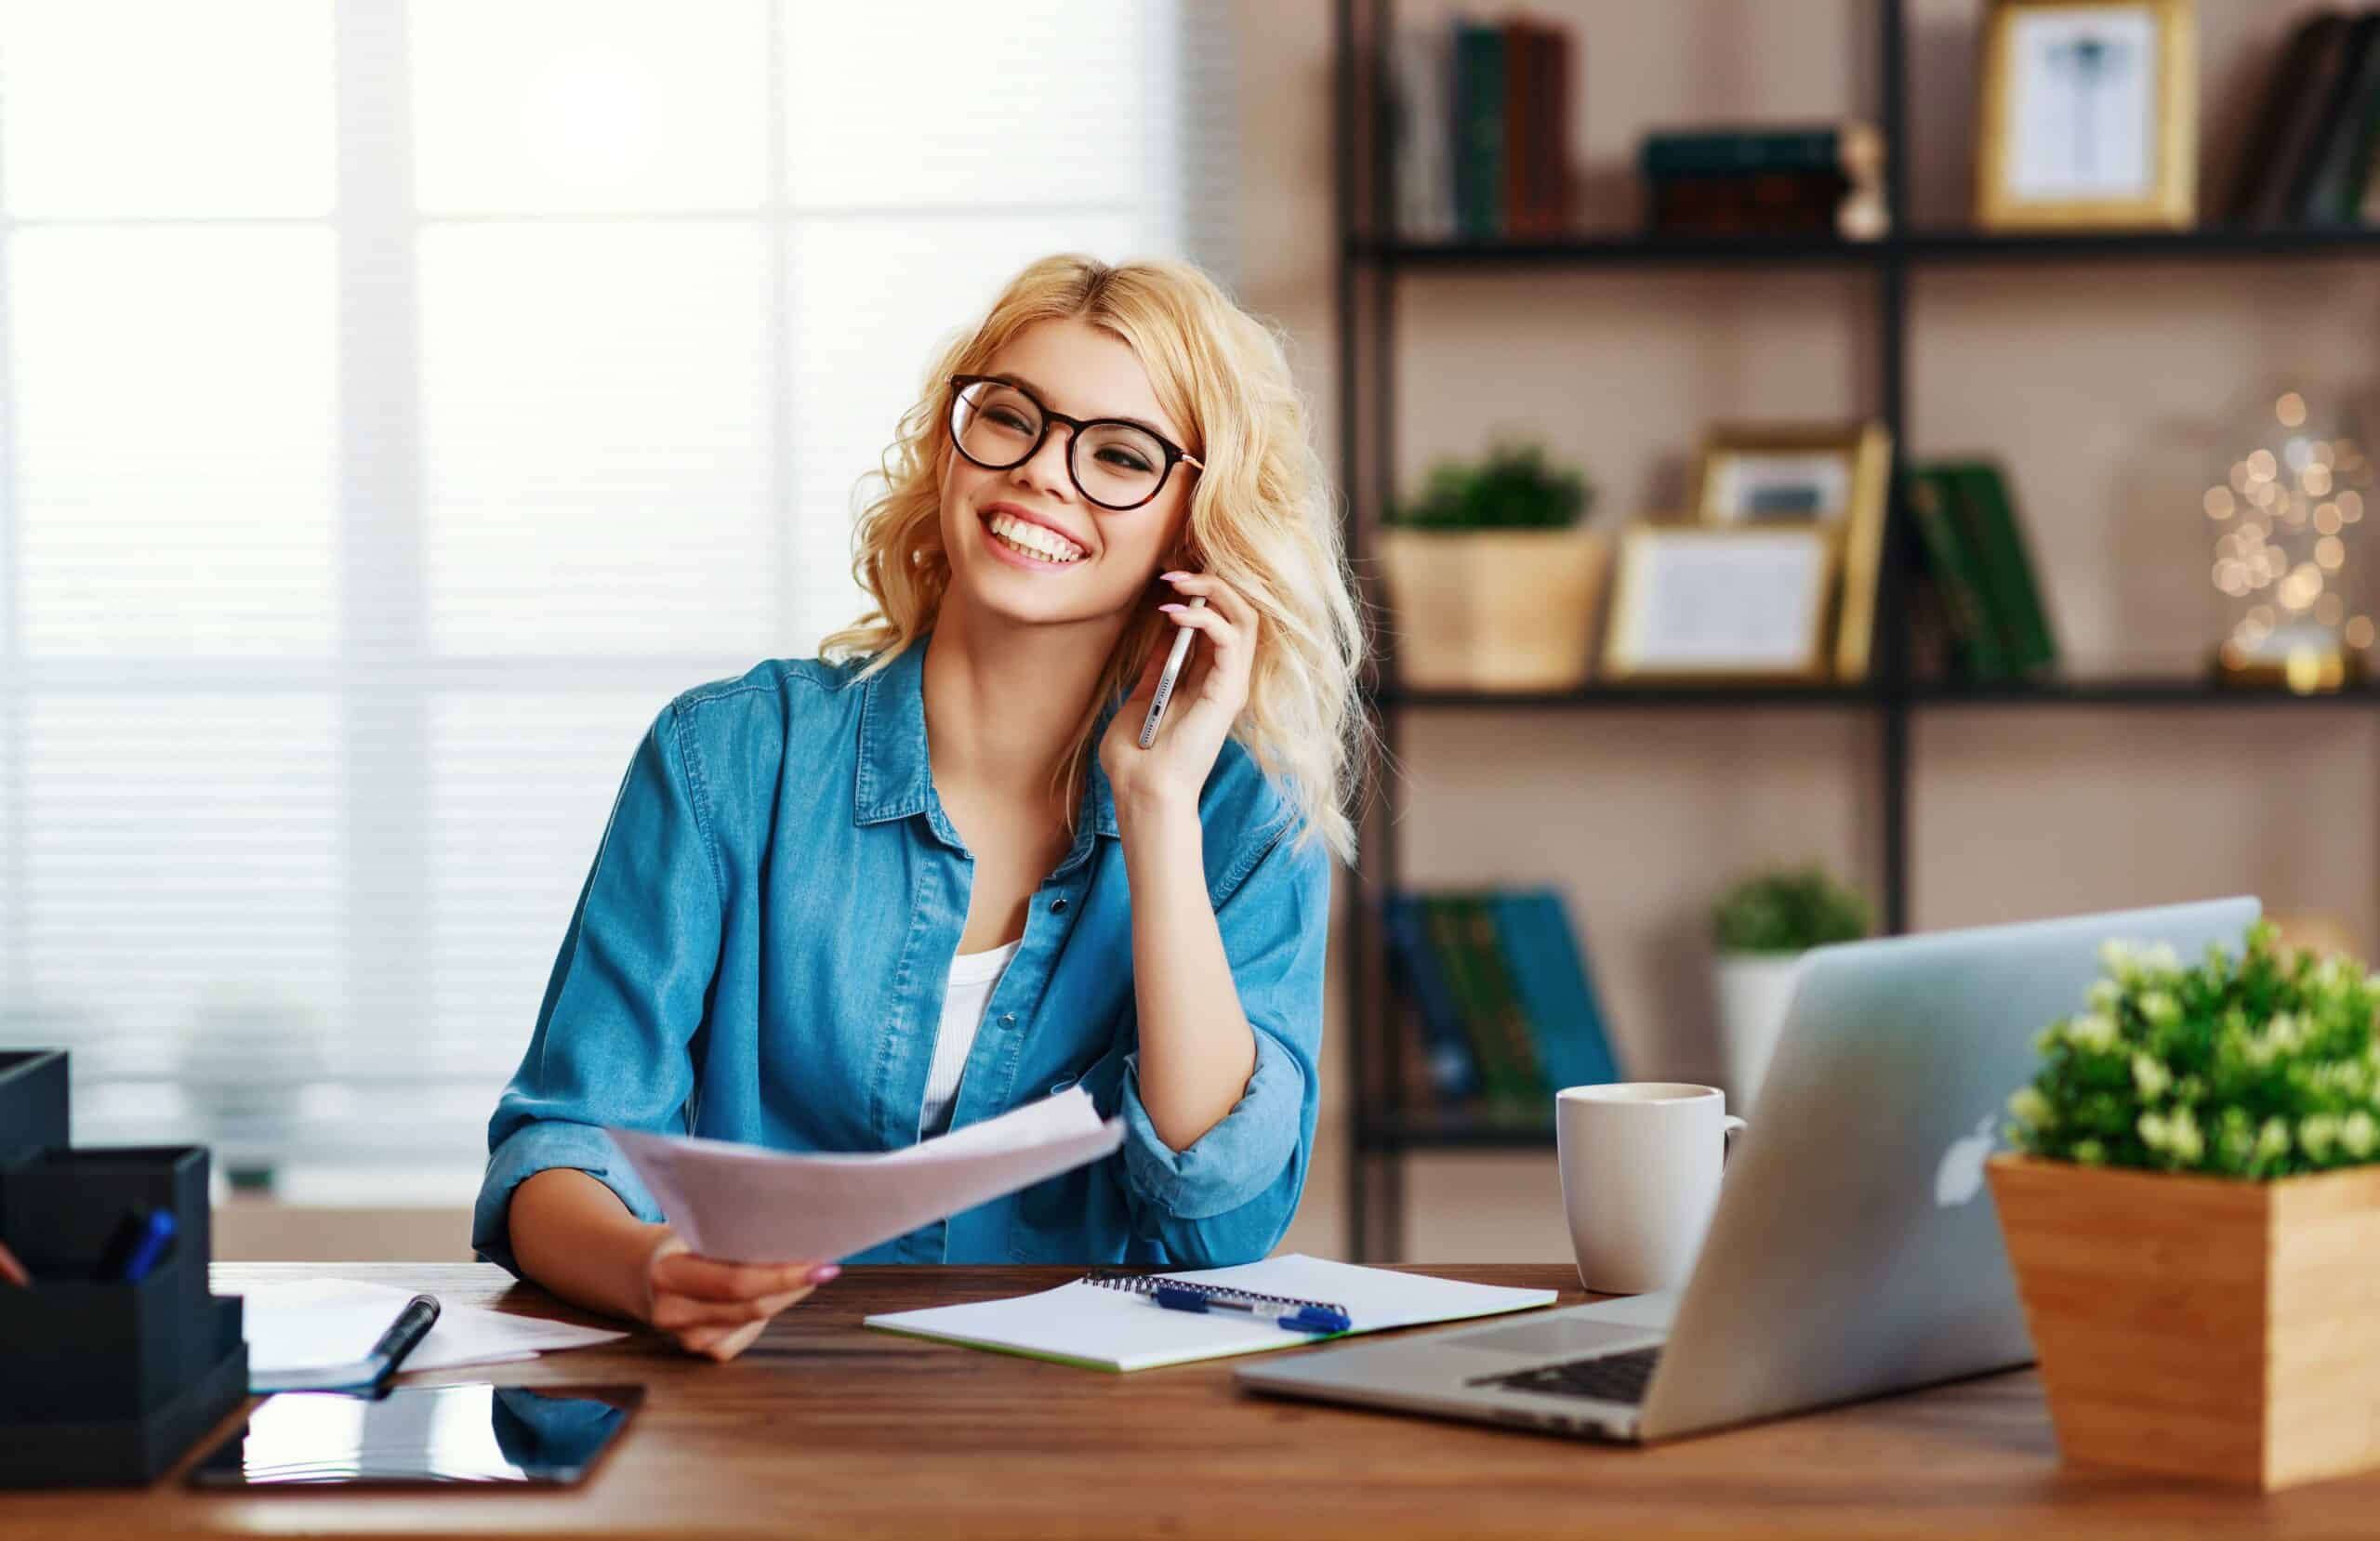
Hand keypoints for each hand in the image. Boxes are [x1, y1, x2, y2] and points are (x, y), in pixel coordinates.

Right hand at [640, 1235, 839, 1361]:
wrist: (635, 1273)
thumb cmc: (675, 1243)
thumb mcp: (689, 1228)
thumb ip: (726, 1233)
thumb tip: (790, 1231)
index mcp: (668, 1274)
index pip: (736, 1281)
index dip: (782, 1274)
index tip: (819, 1262)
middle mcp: (672, 1312)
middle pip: (751, 1306)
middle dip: (794, 1286)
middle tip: (825, 1268)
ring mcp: (685, 1338)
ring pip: (754, 1321)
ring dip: (785, 1298)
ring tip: (808, 1275)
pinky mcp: (699, 1351)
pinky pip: (746, 1335)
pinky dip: (765, 1314)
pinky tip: (771, 1295)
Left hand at [1099, 570, 1258, 812]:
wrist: (1143, 793)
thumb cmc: (1137, 757)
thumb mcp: (1142, 696)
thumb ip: (1156, 664)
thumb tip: (1162, 627)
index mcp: (1207, 679)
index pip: (1218, 619)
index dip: (1199, 589)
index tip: (1168, 569)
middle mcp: (1225, 678)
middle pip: (1238, 610)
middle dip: (1209, 580)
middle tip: (1174, 568)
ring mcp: (1231, 684)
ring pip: (1245, 616)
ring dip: (1212, 589)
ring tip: (1177, 580)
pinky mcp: (1228, 692)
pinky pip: (1230, 637)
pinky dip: (1204, 616)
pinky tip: (1173, 613)